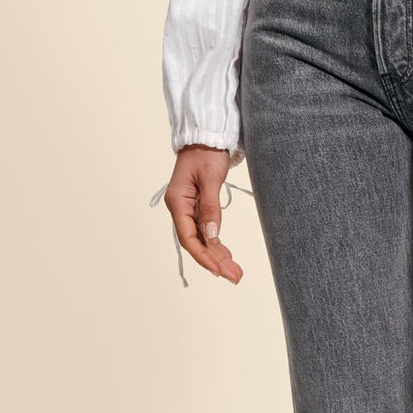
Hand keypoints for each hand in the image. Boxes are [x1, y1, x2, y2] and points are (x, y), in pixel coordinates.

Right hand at [161, 145, 243, 281]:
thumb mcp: (211, 178)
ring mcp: (188, 208)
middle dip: (214, 261)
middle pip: (196, 242)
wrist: (207, 135)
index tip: (219, 270)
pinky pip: (205, 230)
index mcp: (177, 202)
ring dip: (217, 255)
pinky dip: (216, 243)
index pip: (189, 237)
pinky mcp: (197, 206)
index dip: (203, 256)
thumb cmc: (206, 152)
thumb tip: (212, 235)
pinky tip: (226, 255)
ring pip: (201, 238)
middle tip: (235, 276)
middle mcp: (180, 208)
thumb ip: (210, 208)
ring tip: (235, 272)